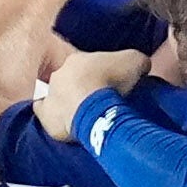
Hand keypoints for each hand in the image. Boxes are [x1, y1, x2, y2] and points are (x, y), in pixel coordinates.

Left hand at [30, 44, 149, 140]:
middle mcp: (59, 75)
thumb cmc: (112, 81)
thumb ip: (136, 61)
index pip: (88, 66)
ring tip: (87, 117)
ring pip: (58, 99)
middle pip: (71, 81)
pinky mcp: (46, 118)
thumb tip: (141, 66)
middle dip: (83, 90)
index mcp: (77, 60)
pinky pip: (47, 117)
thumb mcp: (135, 61)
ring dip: (70, 105)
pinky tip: (68, 127)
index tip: (111, 86)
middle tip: (99, 103)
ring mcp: (49, 96)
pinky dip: (56, 121)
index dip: (101, 75)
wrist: (93, 106)